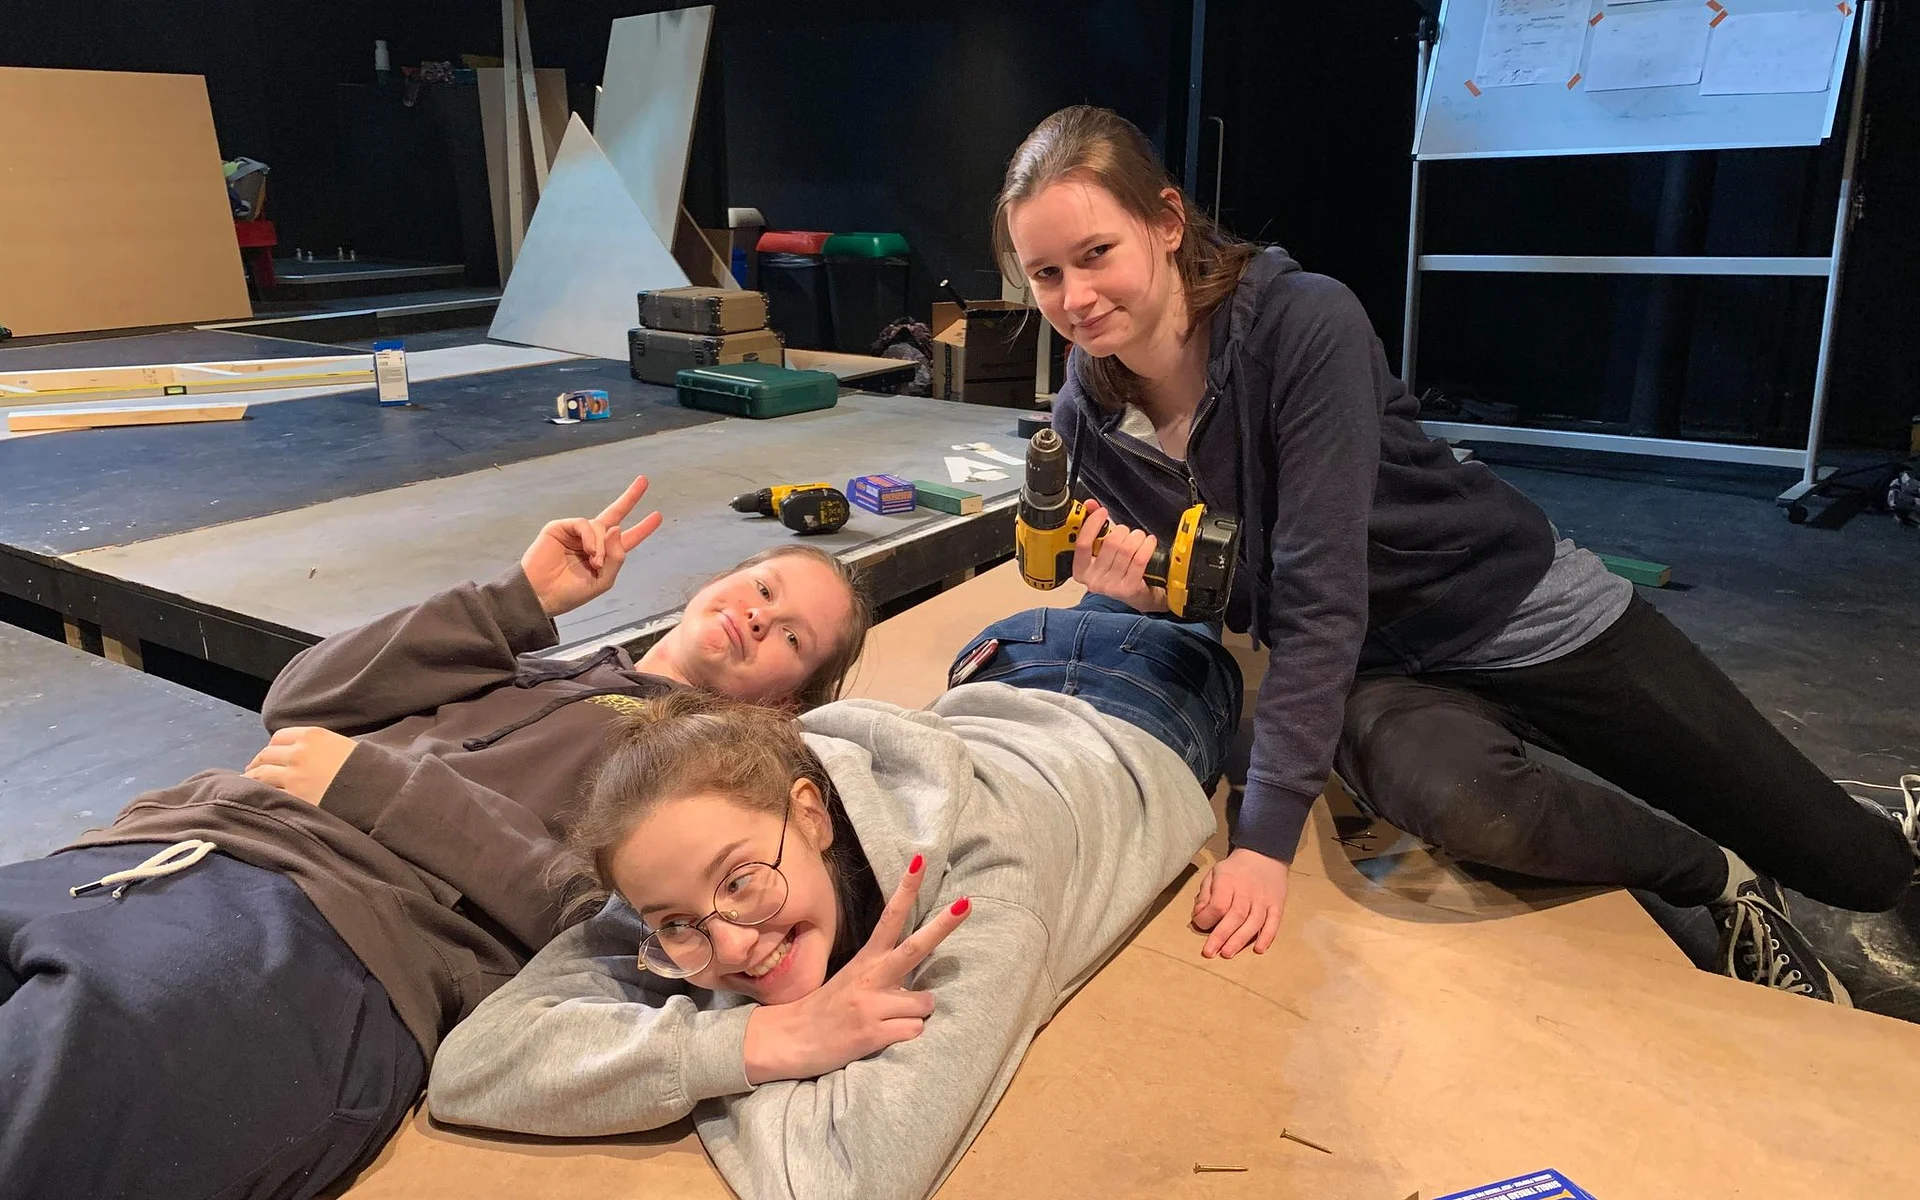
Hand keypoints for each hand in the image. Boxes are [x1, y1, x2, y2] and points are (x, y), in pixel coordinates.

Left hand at [244, 726, 356, 804]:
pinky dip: (262, 794)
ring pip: (260, 774)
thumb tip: (306, 755)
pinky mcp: (294, 797)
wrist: (378, 790)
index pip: (279, 736)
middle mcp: (298, 752)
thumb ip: (320, 747)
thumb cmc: (367, 767)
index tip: (272, 755)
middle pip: (266, 754)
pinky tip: (261, 798)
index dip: (273, 747)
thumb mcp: (343, 745)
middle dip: (259, 763)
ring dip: (253, 779)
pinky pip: (268, 793)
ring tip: (250, 785)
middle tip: (255, 771)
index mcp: (312, 735)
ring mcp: (293, 776)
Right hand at [520, 475, 664, 616]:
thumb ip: (616, 556)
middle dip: (630, 498)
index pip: (627, 538)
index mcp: (604, 555)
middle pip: (614, 514)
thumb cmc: (570, 592)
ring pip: (600, 526)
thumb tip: (617, 528)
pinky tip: (589, 552)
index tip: (658, 516)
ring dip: (601, 545)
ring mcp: (576, 533)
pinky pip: (584, 524)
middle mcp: (592, 540)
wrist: (542, 595)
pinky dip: (590, 537)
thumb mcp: (603, 580)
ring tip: (595, 562)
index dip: (642, 528)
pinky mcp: (560, 528)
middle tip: (644, 481)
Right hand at [742, 856, 969, 1083]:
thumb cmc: (827, 1009)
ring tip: (889, 1020)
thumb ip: (885, 973)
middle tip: (967, 903)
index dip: (906, 889)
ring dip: (914, 1014)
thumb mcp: (854, 980)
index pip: (889, 917)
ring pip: (924, 1003)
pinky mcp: (872, 1033)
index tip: (921, 860)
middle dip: (944, 925)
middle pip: (916, 947)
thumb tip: (921, 980)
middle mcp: (870, 977)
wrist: (789, 1040)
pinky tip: (883, 1036)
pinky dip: (906, 1036)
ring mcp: (871, 1005)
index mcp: (866, 959)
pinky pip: (914, 1031)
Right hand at [1071, 501, 1169, 612]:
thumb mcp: (1103, 550)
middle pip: (1109, 543)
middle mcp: (1093, 581)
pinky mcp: (1128, 589)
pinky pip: (1139, 559)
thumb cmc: (1118, 570)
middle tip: (1128, 532)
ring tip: (1140, 537)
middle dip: (1122, 531)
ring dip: (1137, 537)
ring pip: (1126, 549)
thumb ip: (1094, 527)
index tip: (1102, 512)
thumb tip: (1090, 505)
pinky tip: (1149, 542)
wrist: (1138, 595)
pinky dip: (1147, 546)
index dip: (1092, 524)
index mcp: (1081, 570)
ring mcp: (1111, 587)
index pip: (1083, 543)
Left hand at [1191, 847, 1289, 958]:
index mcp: (1228, 881)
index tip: (1200, 924)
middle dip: (1221, 935)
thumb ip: (1205, 895)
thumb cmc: (1234, 870)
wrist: (1264, 855)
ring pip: (1253, 922)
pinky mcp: (1277, 905)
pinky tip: (1259, 949)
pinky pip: (1274, 923)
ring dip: (1240, 940)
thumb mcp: (1214, 874)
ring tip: (1228, 953)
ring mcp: (1263, 899)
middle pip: (1235, 916)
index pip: (1217, 904)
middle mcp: (1246, 891)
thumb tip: (1198, 915)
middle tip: (1210, 952)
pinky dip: (1267, 937)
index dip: (1206, 918)